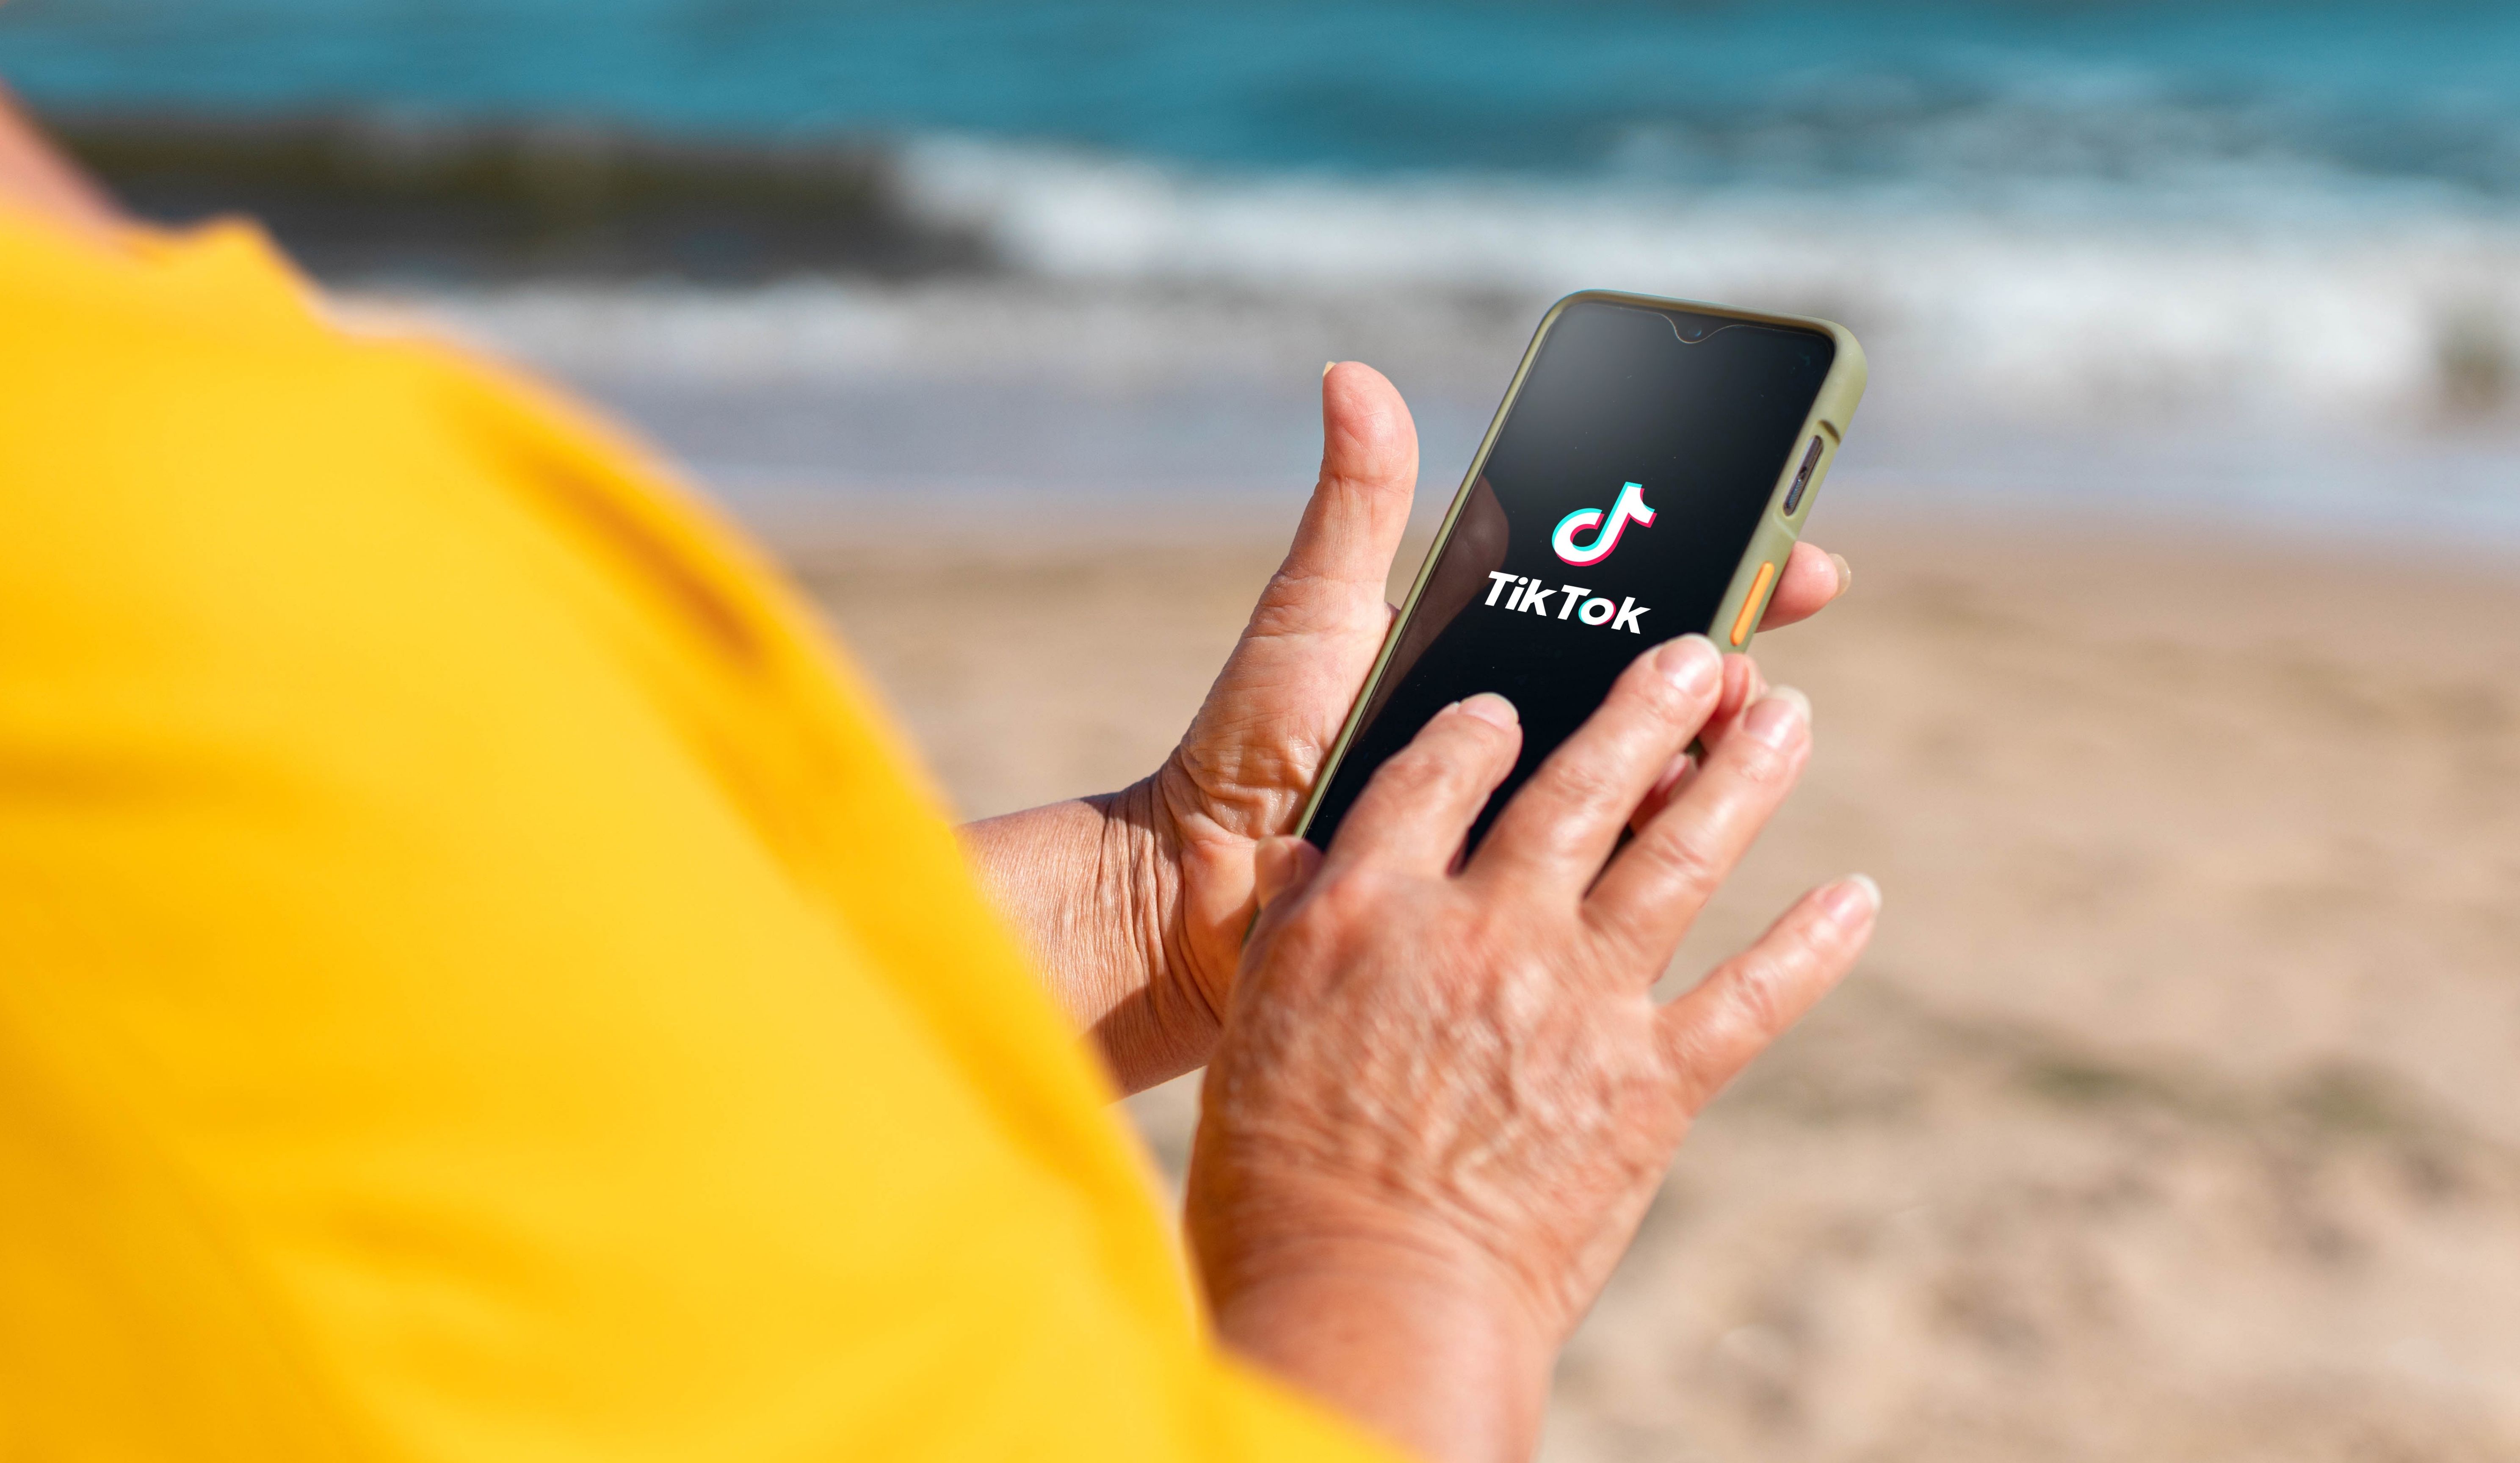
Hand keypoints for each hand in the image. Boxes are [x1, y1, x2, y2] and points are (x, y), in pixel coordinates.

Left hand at [963, 364, 1853, 1092]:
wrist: (1195, 883)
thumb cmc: (1249, 744)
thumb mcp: (1313, 614)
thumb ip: (1359, 506)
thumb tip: (1353, 376)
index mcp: (1493, 654)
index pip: (1627, 598)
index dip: (1718, 562)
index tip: (1787, 536)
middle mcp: (1525, 730)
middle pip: (1659, 678)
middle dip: (1731, 646)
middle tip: (1752, 632)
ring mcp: (1526, 810)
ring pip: (1651, 764)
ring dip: (1711, 733)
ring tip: (1738, 701)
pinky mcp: (1517, 889)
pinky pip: (1608, 859)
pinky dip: (1659, 825)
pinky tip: (1688, 796)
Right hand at [1187, 636, 1877, 1462]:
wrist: (1371, 1303)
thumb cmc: (1283, 1182)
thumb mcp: (1260, 1028)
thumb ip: (1298, 935)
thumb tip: (1311, 864)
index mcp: (1372, 909)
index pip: (1434, 774)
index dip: (1479, 727)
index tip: (1509, 704)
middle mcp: (1483, 929)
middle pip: (1577, 787)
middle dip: (1645, 710)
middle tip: (1699, 656)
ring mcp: (1576, 1000)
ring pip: (1679, 856)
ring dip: (1742, 779)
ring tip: (1786, 719)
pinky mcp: (1651, 1083)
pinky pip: (1750, 995)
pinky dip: (1809, 945)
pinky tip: (1855, 897)